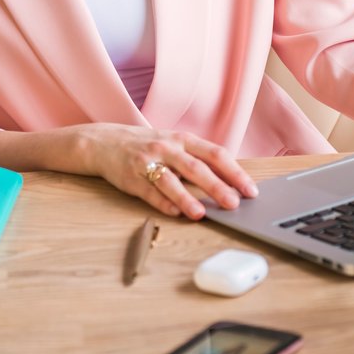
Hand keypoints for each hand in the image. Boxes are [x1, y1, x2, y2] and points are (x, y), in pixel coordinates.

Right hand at [74, 124, 258, 220]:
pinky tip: (175, 213)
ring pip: (170, 180)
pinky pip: (149, 192)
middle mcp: (167, 147)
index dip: (234, 172)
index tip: (250, 190)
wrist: (103, 142)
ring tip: (201, 213)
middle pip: (196, 168)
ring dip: (187, 198)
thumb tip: (229, 181)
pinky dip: (162, 203)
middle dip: (217, 187)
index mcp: (182, 139)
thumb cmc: (146, 145)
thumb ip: (196, 159)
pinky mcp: (131, 178)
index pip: (215, 154)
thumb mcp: (173, 143)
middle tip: (234, 204)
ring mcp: (148, 161)